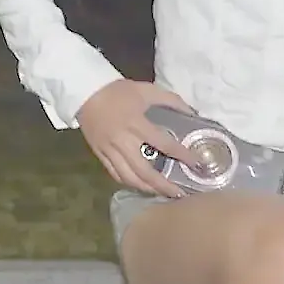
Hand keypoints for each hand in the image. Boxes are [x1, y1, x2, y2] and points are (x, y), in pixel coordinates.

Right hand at [75, 79, 197, 197]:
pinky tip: (140, 186)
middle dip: (163, 185)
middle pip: (145, 171)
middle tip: (180, 194)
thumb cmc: (118, 92)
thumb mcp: (147, 89)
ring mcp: (110, 150)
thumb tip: (192, 112)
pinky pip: (115, 174)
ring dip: (147, 188)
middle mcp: (123, 141)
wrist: (86, 92)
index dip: (182, 155)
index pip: (164, 144)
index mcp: (137, 124)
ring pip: (129, 177)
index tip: (197, 164)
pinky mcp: (100, 154)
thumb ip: (170, 100)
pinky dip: (129, 182)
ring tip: (162, 194)